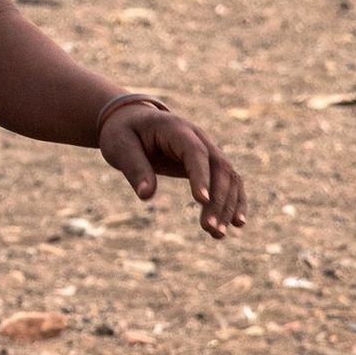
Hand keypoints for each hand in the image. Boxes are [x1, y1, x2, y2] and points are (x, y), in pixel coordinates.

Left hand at [99, 102, 245, 238]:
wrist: (132, 120)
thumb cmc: (123, 133)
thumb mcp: (119, 147)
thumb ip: (134, 168)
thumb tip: (146, 196)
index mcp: (176, 129)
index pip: (195, 153)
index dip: (201, 176)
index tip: (202, 201)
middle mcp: (199, 138)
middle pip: (219, 167)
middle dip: (217, 199)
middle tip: (209, 229)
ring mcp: (207, 149)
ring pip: (228, 177)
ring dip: (227, 205)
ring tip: (217, 234)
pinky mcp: (208, 163)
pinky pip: (229, 181)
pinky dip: (234, 201)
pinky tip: (235, 224)